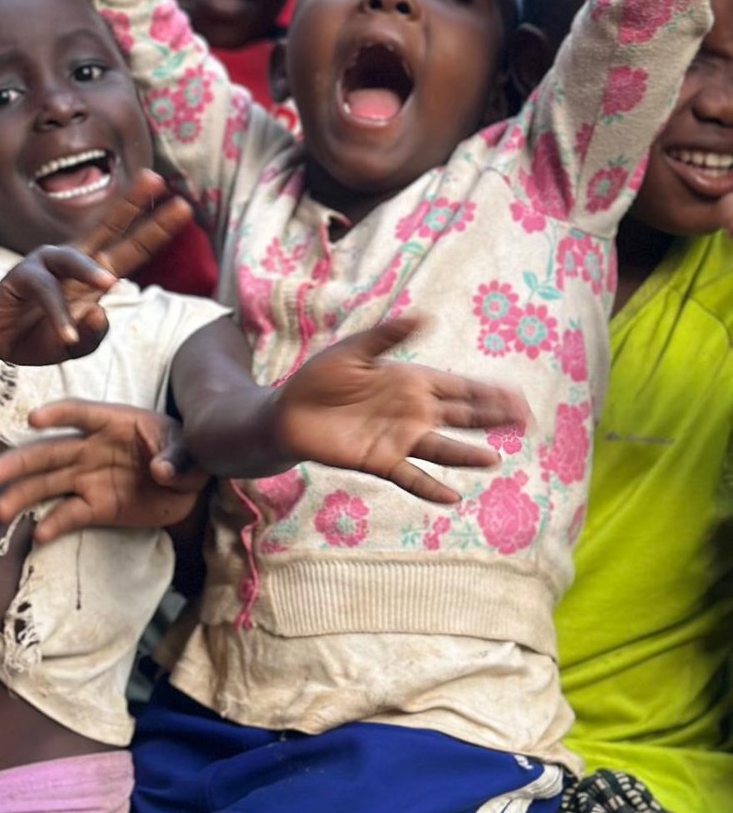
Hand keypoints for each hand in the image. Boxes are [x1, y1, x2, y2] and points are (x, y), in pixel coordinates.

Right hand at [0, 172, 192, 365]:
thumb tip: (99, 313)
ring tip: (109, 284)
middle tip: (157, 179)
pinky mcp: (23, 276)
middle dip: (132, 203)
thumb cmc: (42, 335)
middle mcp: (76, 260)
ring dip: (90, 270)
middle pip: (108, 227)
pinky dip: (58, 316)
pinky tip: (67, 336)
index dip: (157, 228)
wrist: (1, 343)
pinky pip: (45, 292)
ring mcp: (48, 264)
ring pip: (73, 257)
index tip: (184, 205)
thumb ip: (94, 336)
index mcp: (97, 273)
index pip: (133, 247)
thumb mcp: (78, 346)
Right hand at [0, 398, 207, 544]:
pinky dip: (53, 524)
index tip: (33, 421)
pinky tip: (37, 535)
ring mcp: (89, 478)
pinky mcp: (95, 506)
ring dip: (23, 495)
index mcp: (113, 423)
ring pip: (49, 484)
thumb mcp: (194, 451)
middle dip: (20, 462)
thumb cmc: (188, 454)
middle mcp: (92, 448)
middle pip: (51, 452)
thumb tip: (160, 469)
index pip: (81, 413)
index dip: (58, 415)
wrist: (191, 484)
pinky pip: (69, 515)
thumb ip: (178, 458)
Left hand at [268, 315, 529, 506]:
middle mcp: (413, 412)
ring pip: (442, 447)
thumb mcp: (353, 350)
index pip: (459, 388)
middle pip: (461, 416)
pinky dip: (429, 486)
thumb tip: (423, 316)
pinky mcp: (379, 460)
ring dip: (466, 454)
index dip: (488, 392)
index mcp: (412, 382)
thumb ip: (387, 335)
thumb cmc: (320, 377)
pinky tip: (451, 496)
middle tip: (525, 421)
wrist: (288, 411)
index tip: (518, 396)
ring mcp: (399, 438)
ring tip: (493, 460)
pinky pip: (409, 475)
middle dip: (492, 418)